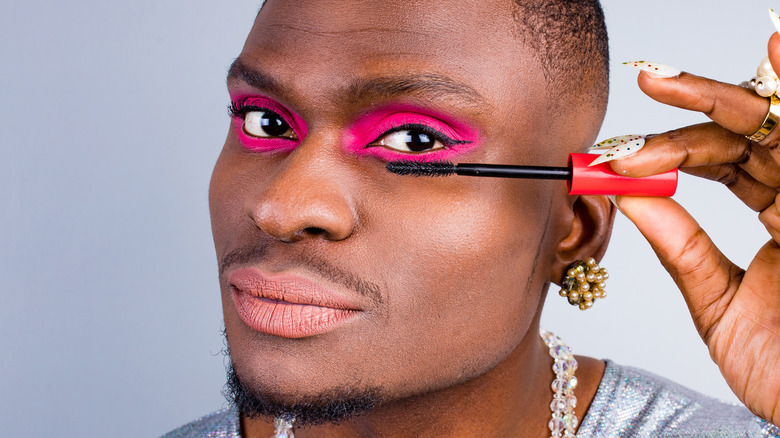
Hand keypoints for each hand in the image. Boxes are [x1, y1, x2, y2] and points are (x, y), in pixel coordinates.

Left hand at [609, 34, 779, 424]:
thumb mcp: (718, 304)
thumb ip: (682, 248)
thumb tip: (629, 196)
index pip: (723, 161)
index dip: (671, 149)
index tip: (616, 157)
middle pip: (755, 131)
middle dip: (703, 101)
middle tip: (652, 80)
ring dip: (749, 91)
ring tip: (716, 61)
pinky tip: (776, 62)